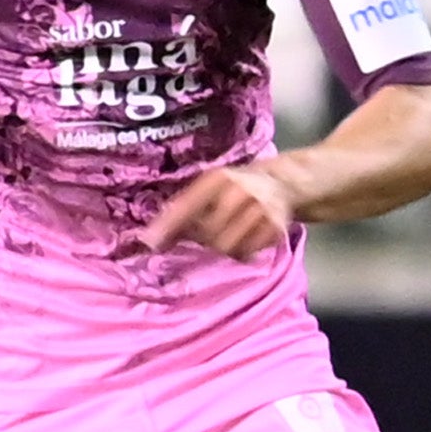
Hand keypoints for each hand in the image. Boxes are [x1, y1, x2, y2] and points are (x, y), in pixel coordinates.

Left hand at [141, 160, 297, 258]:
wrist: (282, 183)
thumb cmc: (235, 189)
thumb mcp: (209, 189)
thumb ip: (182, 212)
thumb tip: (149, 242)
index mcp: (218, 179)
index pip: (187, 204)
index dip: (168, 225)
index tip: (148, 243)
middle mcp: (239, 191)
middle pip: (206, 233)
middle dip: (202, 237)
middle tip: (207, 231)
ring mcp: (259, 210)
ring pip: (226, 247)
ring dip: (222, 246)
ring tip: (228, 232)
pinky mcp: (275, 227)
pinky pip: (247, 253)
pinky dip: (241, 251)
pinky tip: (245, 237)